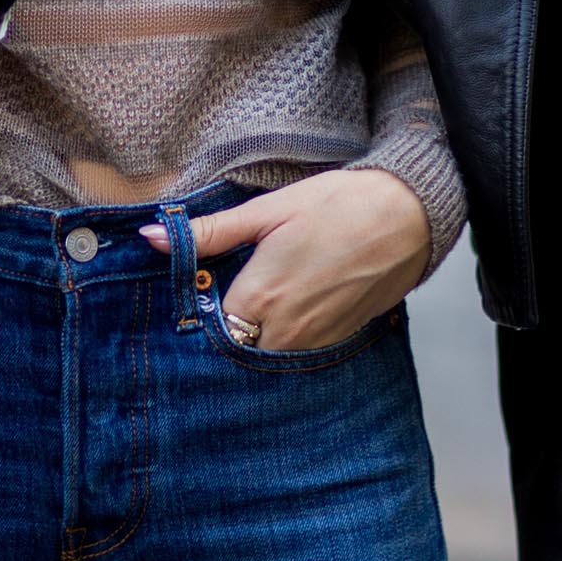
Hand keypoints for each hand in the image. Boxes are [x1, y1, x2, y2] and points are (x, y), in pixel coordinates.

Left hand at [141, 169, 429, 352]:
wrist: (408, 216)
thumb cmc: (338, 206)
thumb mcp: (268, 210)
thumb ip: (209, 232)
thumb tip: (152, 237)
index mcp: (260, 299)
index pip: (208, 331)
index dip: (197, 315)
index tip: (196, 293)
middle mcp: (286, 332)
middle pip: (236, 349)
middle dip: (224, 331)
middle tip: (221, 297)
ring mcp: (316, 342)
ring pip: (267, 354)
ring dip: (255, 336)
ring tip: (258, 299)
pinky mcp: (338, 341)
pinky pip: (298, 352)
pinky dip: (285, 336)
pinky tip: (289, 305)